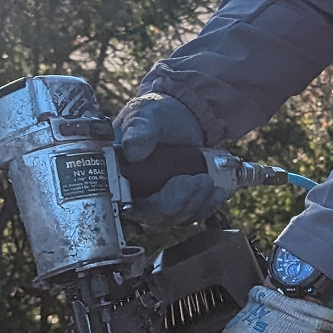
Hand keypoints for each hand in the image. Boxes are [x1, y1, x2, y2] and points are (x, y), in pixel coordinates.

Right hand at [113, 93, 227, 224]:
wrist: (178, 115)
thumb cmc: (154, 114)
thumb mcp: (145, 116)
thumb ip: (139, 131)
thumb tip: (132, 151)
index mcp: (115, 176)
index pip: (124, 206)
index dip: (148, 209)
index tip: (173, 191)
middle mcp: (130, 193)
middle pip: (154, 216)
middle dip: (180, 202)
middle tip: (202, 180)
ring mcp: (153, 201)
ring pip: (173, 218)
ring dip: (196, 205)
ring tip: (211, 183)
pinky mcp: (173, 203)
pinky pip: (188, 216)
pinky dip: (204, 207)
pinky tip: (217, 194)